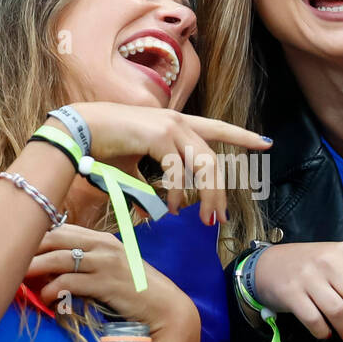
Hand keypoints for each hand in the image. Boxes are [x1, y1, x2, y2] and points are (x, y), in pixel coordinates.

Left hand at [27, 224, 199, 341]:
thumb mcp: (110, 269)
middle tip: (7, 259)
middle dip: (28, 248)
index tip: (15, 247)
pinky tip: (46, 299)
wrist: (164, 306)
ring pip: (59, 258)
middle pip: (55, 238)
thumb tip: (51, 269)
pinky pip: (72, 282)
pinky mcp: (107, 283)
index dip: (35, 235)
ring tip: (17, 278)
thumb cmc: (134, 290)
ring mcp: (105, 263)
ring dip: (35, 268)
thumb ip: (85, 264)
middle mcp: (102, 245)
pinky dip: (54, 290)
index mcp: (101, 239)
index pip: (60, 228)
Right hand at [59, 103, 271, 221]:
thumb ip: (148, 186)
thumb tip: (155, 211)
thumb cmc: (100, 149)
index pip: (216, 128)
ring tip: (203, 219)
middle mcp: (177, 122)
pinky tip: (172, 206)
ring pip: (203, 165)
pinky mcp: (160, 134)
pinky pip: (179, 169)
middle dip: (219, 191)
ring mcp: (171, 125)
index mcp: (174, 125)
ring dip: (206, 196)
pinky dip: (178, 192)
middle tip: (219, 218)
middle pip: (212, 159)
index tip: (265, 143)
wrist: (76, 133)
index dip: (240, 136)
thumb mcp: (131, 171)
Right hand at [252, 241, 342, 341]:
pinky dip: (322, 331)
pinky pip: (314, 319)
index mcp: (342, 251)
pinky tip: (326, 333)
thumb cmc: (307, 266)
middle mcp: (327, 262)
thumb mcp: (332, 259)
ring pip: (337, 310)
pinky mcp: (291, 293)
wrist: (266, 264)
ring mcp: (308, 277)